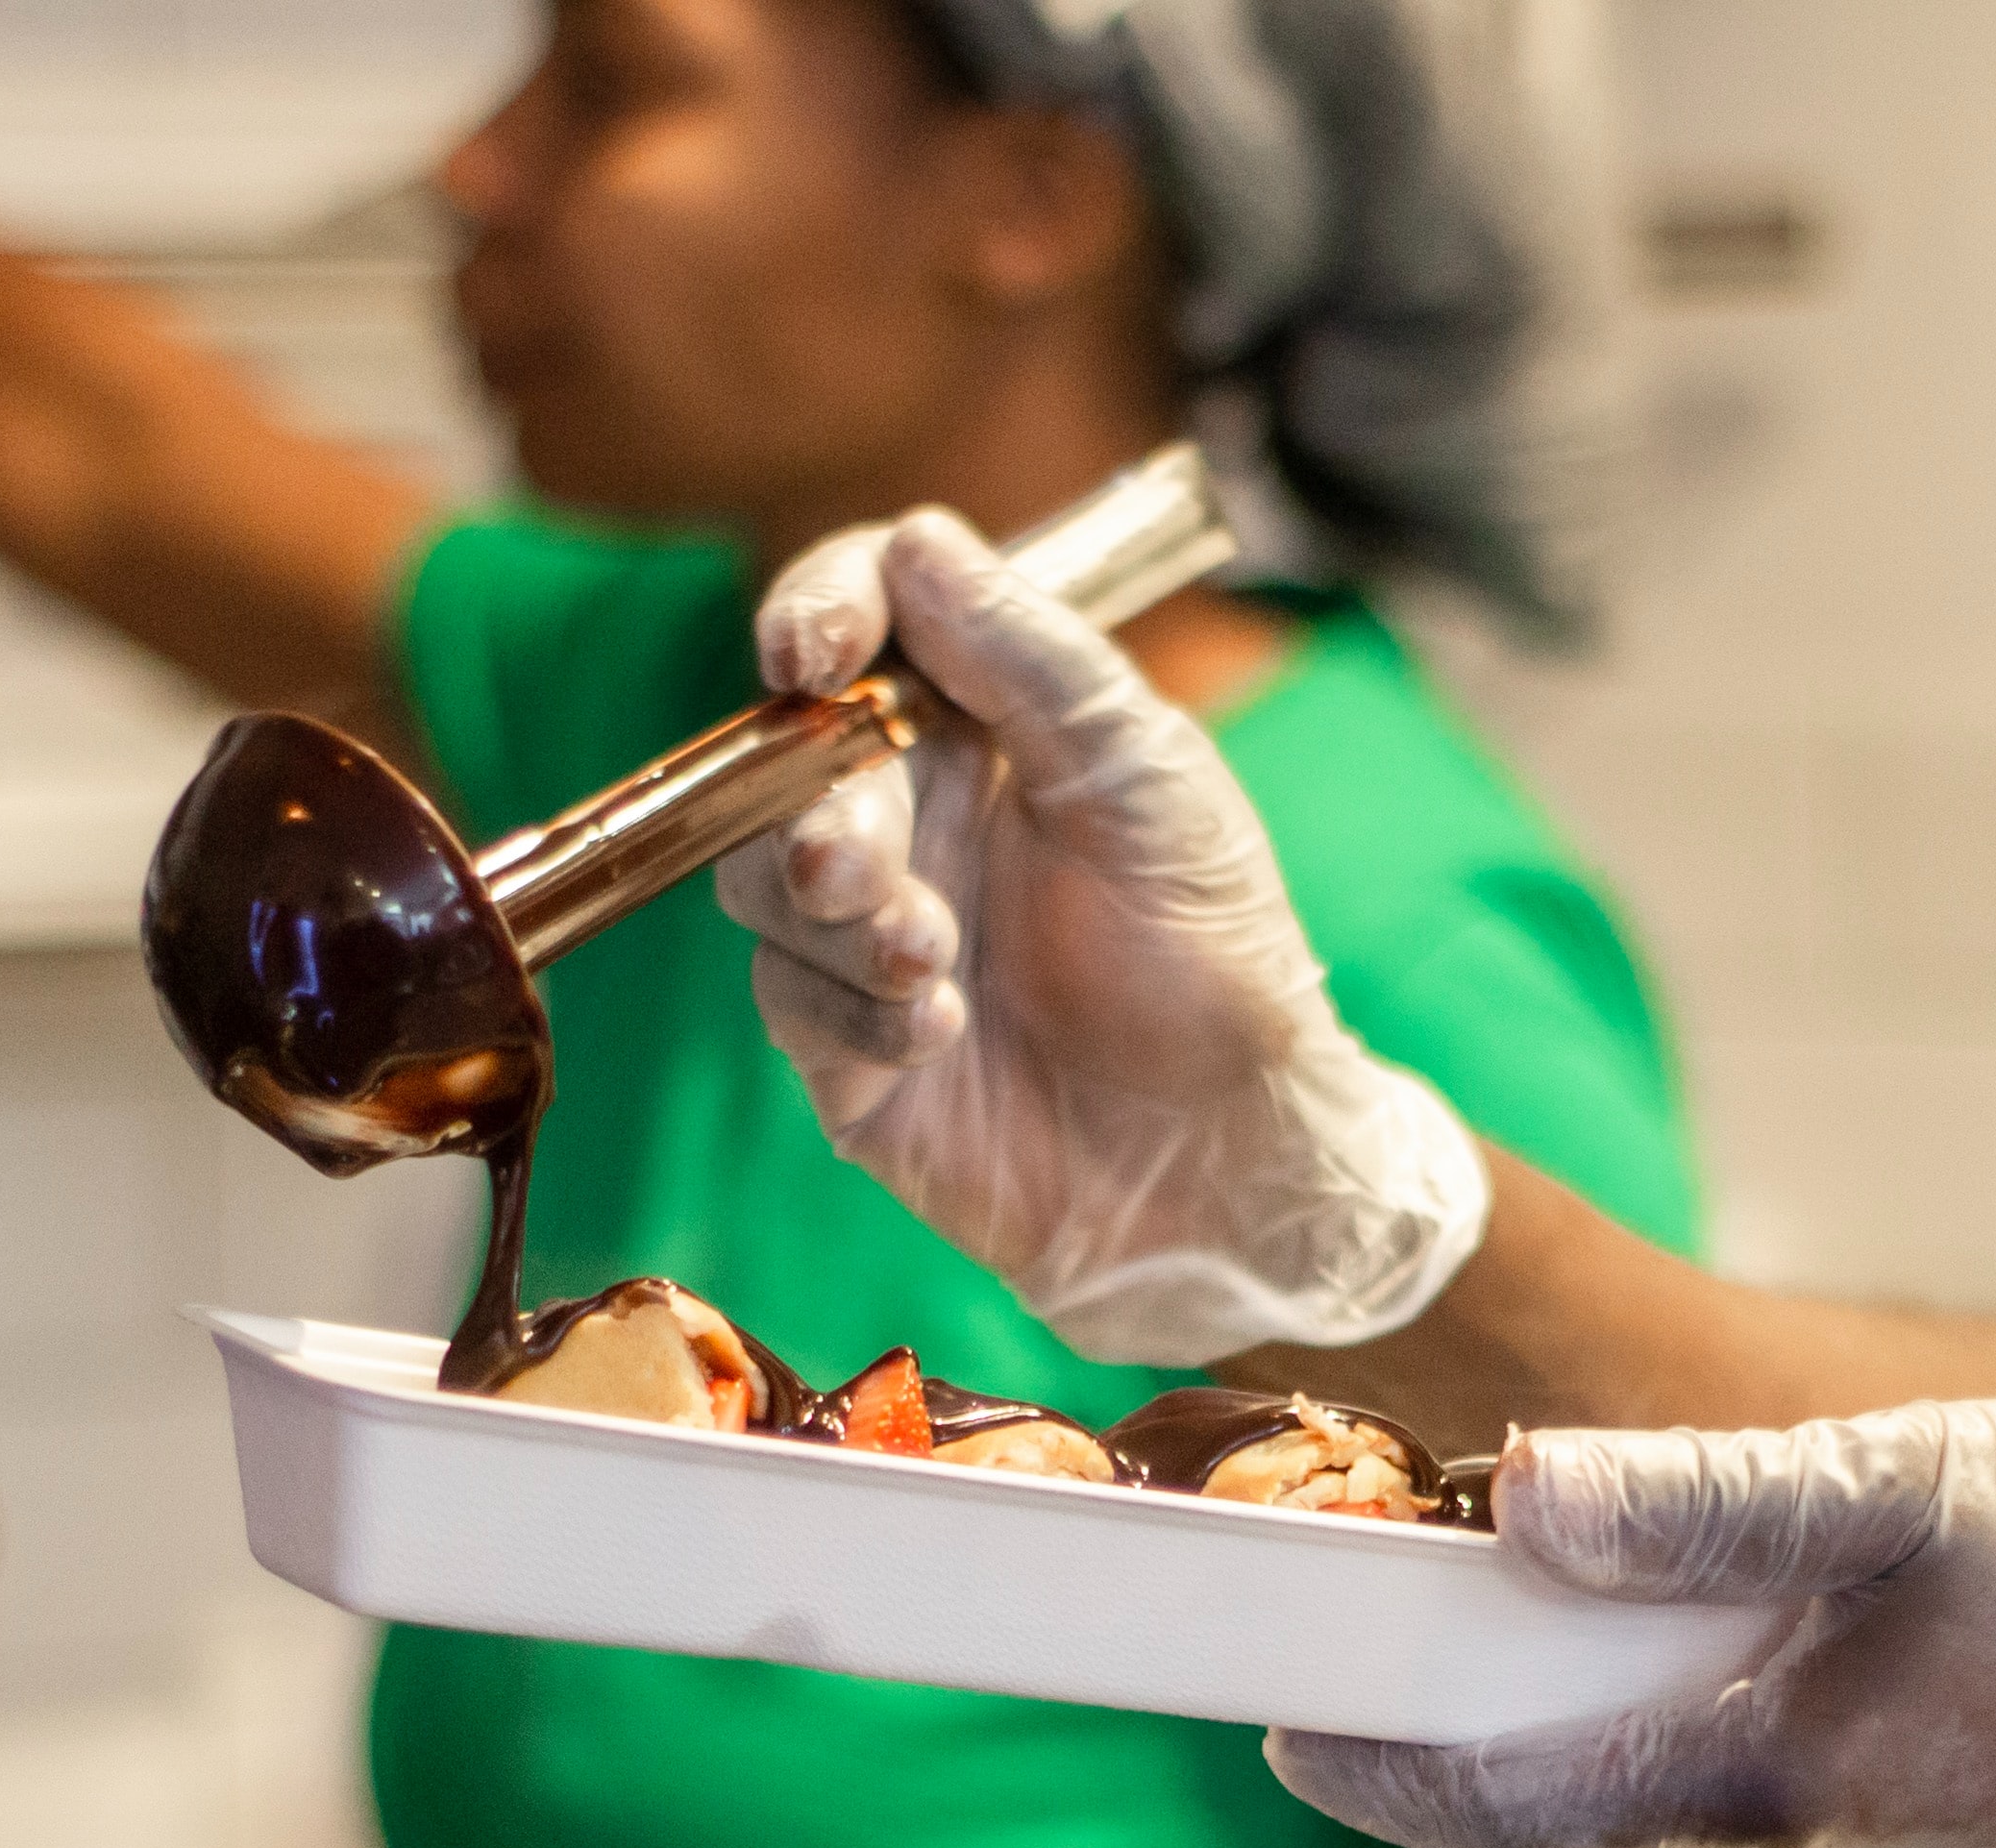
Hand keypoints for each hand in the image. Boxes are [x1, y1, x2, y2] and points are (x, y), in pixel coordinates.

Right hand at [712, 509, 1488, 1363]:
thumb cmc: (1213, 955)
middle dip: (817, 805)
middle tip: (861, 871)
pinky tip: (939, 1030)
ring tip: (933, 962)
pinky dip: (851, 1009)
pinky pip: (789, 1002)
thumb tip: (918, 543)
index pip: (867, 621)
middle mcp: (915, 819)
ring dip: (834, 915)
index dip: (820, 610)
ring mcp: (872, 935)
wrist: (1233, 1157)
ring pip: (762, 878)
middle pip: (788, 758)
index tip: (810, 650)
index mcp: (985, 729)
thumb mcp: (1147, 778)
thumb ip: (1032, 658)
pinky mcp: (851, 1054)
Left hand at [1272, 1404, 1995, 1847]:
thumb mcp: (1908, 1484)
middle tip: (1389, 1714)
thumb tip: (1516, 1496)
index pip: (1493, 1802)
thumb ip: (1698, 1505)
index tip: (1287, 1716)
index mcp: (1767, 1792)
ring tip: (1537, 1728)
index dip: (1371, 1764)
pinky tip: (1710, 1764)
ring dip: (1569, 1834)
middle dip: (1453, 1807)